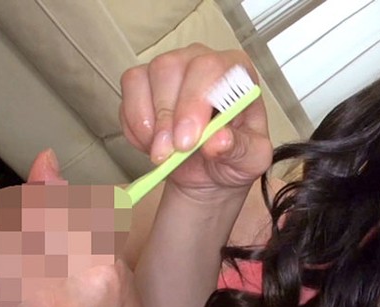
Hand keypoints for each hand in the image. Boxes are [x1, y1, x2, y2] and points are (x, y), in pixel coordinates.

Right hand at [119, 44, 272, 200]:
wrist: (208, 173)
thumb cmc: (233, 156)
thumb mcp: (250, 160)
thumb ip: (239, 149)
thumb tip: (219, 140)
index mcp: (235, 71)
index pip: (212, 68)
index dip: (195, 102)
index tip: (189, 140)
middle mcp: (200, 61)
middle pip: (172, 67)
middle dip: (168, 116)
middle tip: (173, 152)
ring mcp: (169, 68)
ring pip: (145, 77)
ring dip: (151, 123)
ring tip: (165, 153)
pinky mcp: (142, 82)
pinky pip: (128, 93)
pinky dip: (135, 125)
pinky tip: (152, 144)